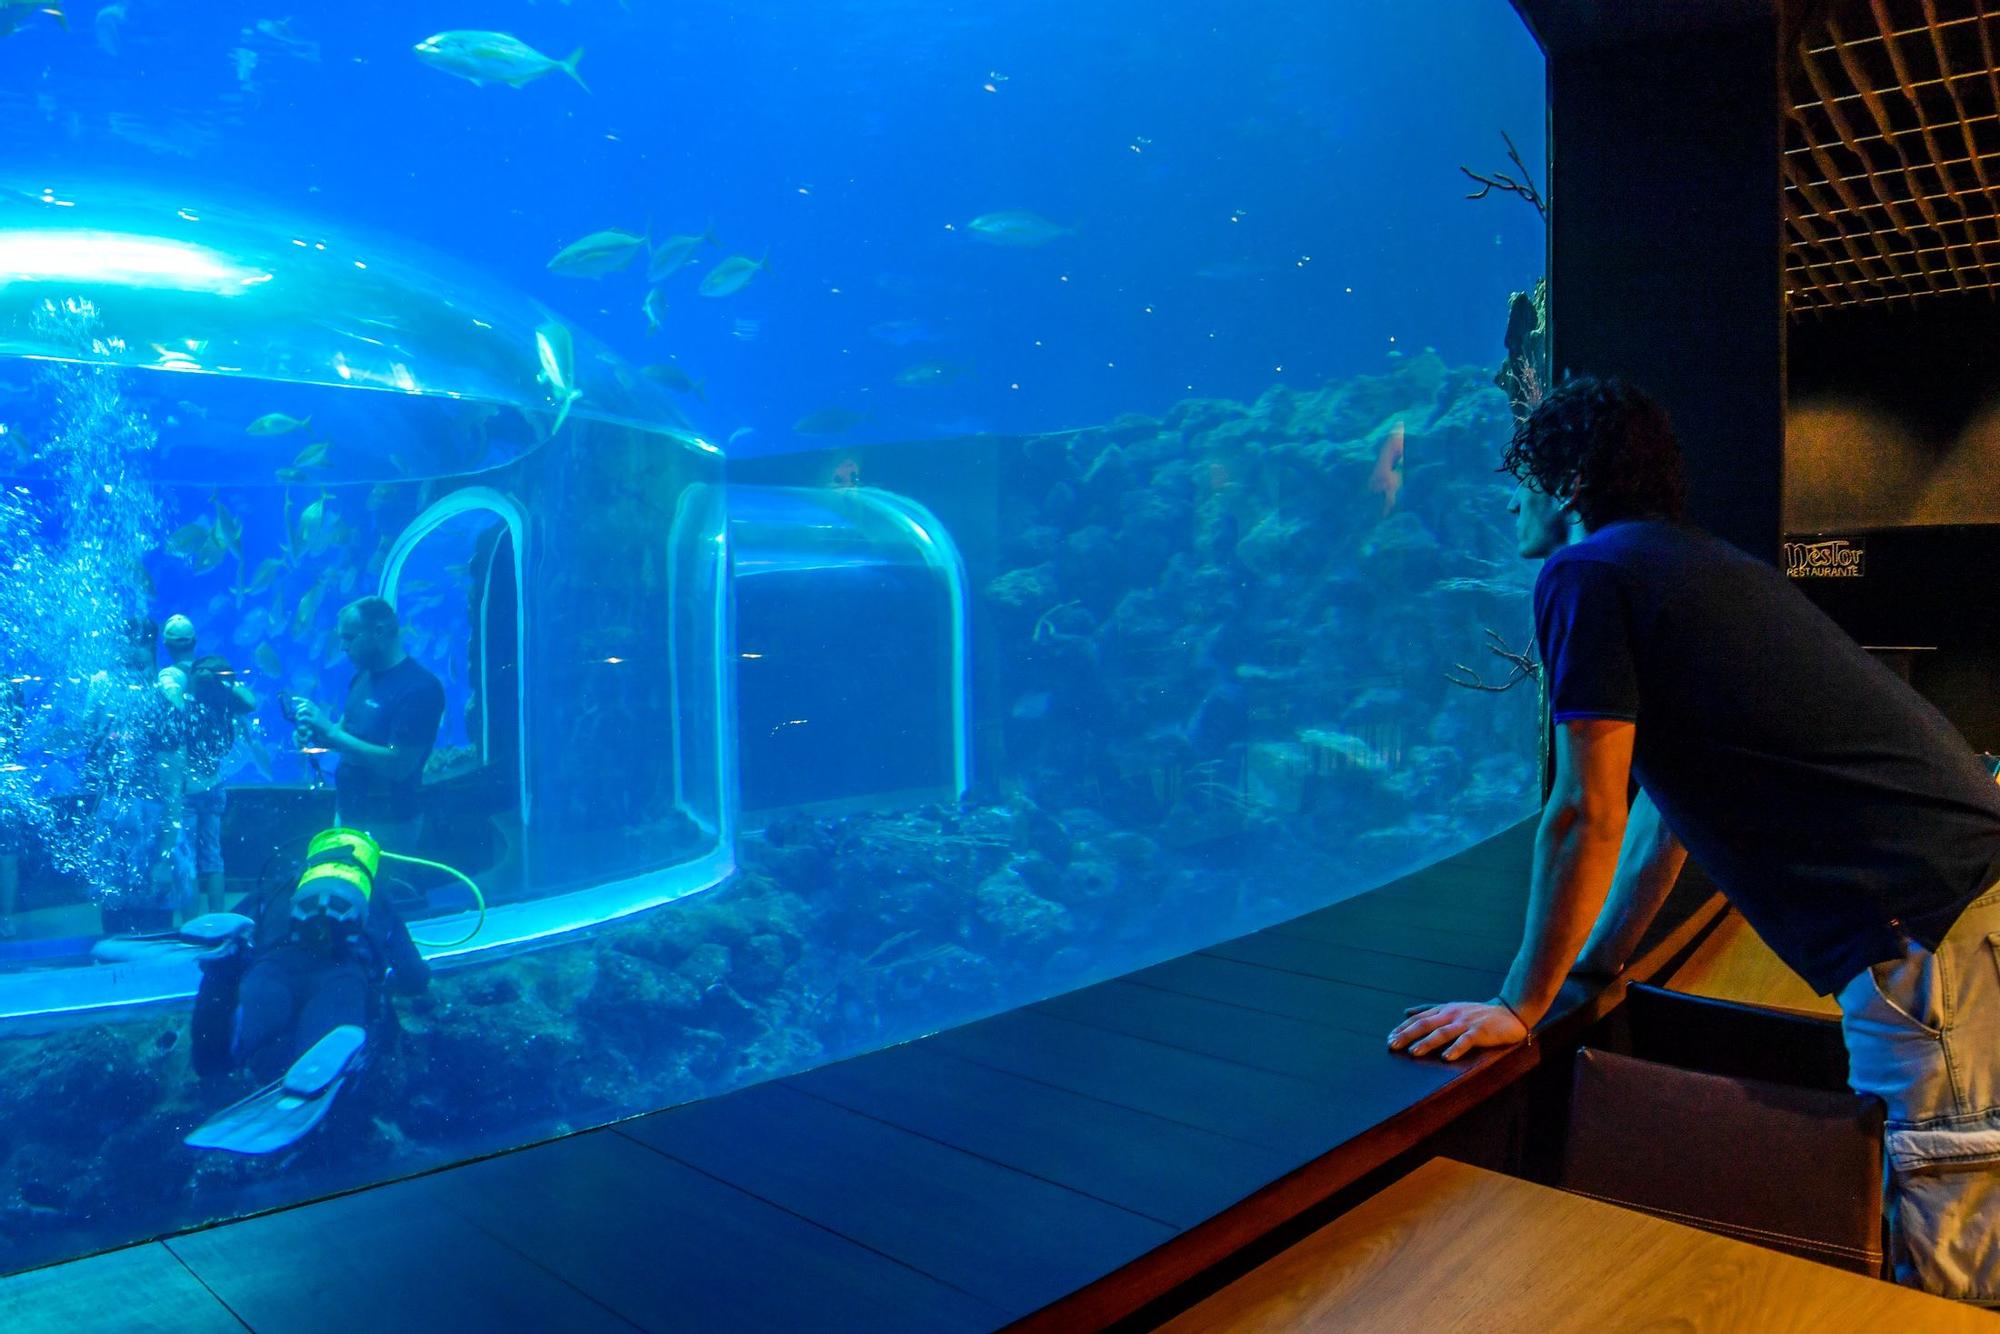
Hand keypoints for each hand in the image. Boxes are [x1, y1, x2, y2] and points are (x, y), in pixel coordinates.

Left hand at [290, 698, 326, 733]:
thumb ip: (311, 716)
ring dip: (299, 713)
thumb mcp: (317, 720)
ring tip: (298, 718)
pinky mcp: (314, 722)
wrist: (331, 732)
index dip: (299, 699)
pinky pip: (304, 718)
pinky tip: (300, 723)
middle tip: (297, 714)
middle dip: (299, 707)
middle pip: (305, 704)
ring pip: (305, 709)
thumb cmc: (323, 728)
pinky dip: (300, 719)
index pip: (308, 701)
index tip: (292, 698)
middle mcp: (317, 711)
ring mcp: (316, 716)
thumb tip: (302, 715)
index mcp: (317, 710)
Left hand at [1387, 999, 1529, 1060]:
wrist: (1508, 1012)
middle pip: (1425, 1025)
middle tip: (1392, 1045)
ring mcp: (1465, 1023)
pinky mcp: (1480, 1032)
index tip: (1389, 1038)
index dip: (1403, 1028)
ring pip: (1442, 1033)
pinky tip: (1446, 1057)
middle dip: (1407, 1035)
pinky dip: (1456, 1049)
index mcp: (1444, 1010)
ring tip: (1413, 1052)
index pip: (1419, 1019)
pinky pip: (1466, 1041)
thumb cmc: (1477, 1013)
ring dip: (1427, 1042)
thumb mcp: (1451, 1008)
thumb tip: (1406, 1012)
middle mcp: (1452, 1015)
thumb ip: (1429, 1010)